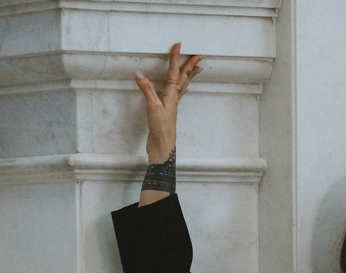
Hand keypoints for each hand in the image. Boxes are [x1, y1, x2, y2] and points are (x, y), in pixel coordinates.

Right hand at [135, 42, 202, 163]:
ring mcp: (172, 105)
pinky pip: (177, 94)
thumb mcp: (152, 107)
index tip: (178, 45)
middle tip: (199, 55)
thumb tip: (140, 74)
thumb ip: (147, 90)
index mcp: (171, 96)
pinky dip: (181, 87)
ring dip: (189, 75)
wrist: (162, 147)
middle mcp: (174, 99)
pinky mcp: (168, 111)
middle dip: (191, 65)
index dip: (175, 58)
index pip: (174, 73)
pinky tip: (183, 88)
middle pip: (184, 78)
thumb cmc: (160, 129)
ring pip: (183, 86)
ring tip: (197, 68)